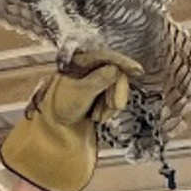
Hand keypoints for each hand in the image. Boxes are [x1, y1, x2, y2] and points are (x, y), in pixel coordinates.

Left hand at [0, 50, 137, 190]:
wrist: (53, 133)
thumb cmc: (60, 110)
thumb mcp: (80, 93)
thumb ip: (99, 79)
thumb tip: (115, 69)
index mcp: (78, 63)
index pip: (105, 57)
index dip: (122, 62)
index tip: (137, 70)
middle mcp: (85, 70)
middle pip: (115, 73)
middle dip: (116, 91)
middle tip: (115, 107)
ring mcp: (91, 84)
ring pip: (116, 87)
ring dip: (112, 102)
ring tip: (100, 116)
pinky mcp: (95, 97)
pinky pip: (112, 98)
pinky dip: (109, 108)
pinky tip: (99, 117)